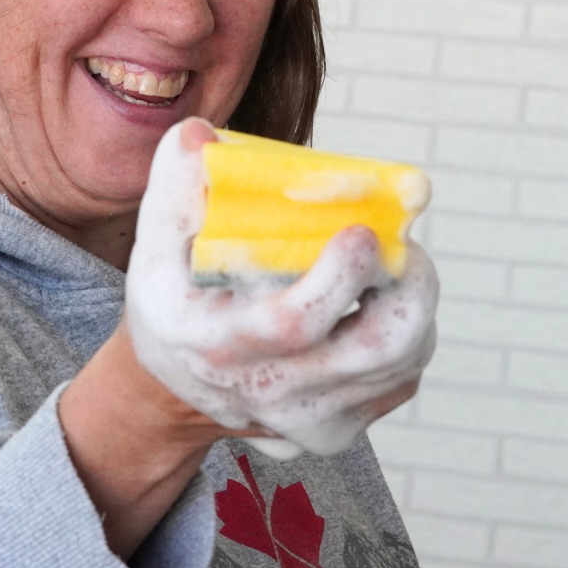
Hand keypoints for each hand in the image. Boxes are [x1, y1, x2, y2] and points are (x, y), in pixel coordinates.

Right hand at [124, 118, 437, 458]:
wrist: (178, 389)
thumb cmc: (178, 300)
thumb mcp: (155, 247)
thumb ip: (174, 188)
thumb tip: (201, 136)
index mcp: (217, 343)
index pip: (291, 324)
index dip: (338, 278)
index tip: (360, 232)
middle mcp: (267, 394)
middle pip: (376, 349)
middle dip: (409, 285)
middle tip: (400, 242)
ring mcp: (309, 421)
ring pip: (402, 362)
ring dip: (412, 301)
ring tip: (391, 263)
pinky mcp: (342, 431)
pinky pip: (402, 377)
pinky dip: (406, 330)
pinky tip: (379, 303)